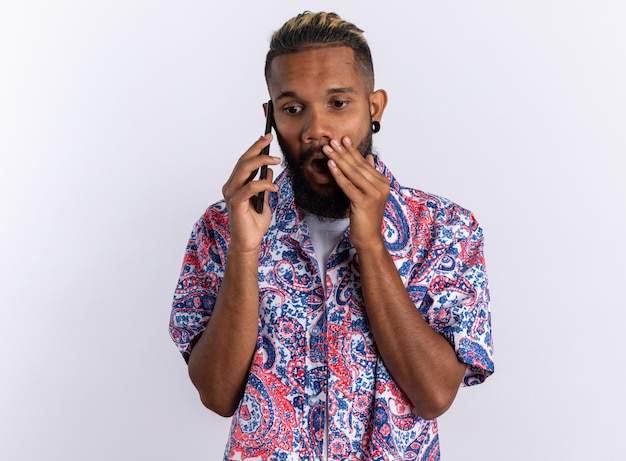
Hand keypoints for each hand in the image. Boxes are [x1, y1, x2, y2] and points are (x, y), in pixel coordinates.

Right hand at [221, 134, 280, 252]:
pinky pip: (250, 187)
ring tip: (276, 160)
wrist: (249, 242)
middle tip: (270, 139)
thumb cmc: (254, 224)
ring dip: (261, 161)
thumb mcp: (264, 200)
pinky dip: (264, 184)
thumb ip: (264, 185)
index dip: (254, 148)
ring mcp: (232, 194)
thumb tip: (269, 170)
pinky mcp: (236, 203)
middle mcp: (231, 187)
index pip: (244, 161)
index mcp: (236, 185)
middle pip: (243, 161)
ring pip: (244, 170)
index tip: (265, 137)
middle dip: (257, 148)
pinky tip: (275, 187)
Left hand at [323, 136, 389, 249]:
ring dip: (338, 159)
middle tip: (332, 141)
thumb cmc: (367, 216)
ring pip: (352, 173)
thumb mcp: (369, 193)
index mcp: (383, 182)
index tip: (343, 139)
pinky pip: (348, 185)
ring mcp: (373, 194)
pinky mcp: (364, 202)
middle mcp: (381, 186)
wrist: (369, 237)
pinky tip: (331, 165)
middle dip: (343, 152)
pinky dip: (338, 174)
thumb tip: (369, 157)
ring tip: (328, 149)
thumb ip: (369, 175)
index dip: (352, 151)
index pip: (364, 163)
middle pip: (358, 166)